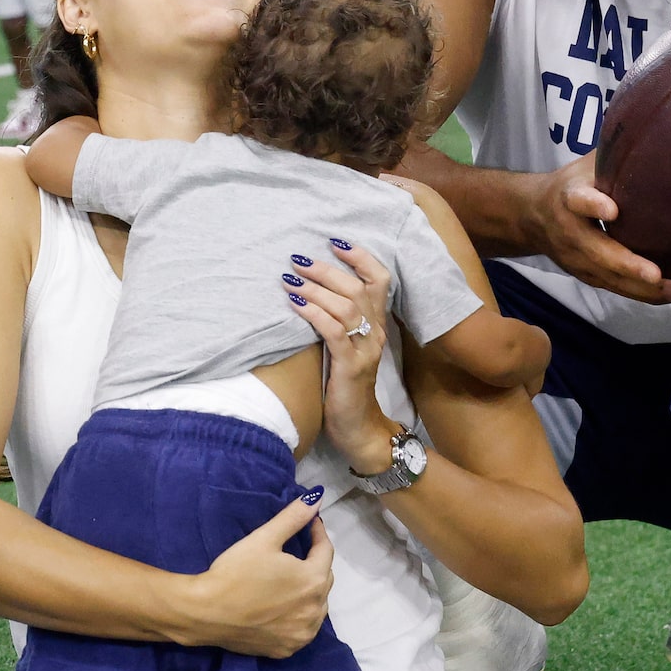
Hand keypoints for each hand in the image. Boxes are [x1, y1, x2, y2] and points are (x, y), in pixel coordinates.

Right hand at [185, 493, 333, 657]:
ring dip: (310, 592)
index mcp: (313, 580)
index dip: (318, 534)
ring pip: (317, 606)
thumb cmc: (234, 572)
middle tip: (299, 551)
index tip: (311, 524)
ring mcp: (303, 633)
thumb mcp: (264, 539)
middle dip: (315, 562)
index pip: (325, 551)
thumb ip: (293, 518)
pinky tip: (285, 608)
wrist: (205, 613)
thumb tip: (317, 497)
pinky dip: (299, 616)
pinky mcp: (288, 649)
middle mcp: (316, 610)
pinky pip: (303, 628)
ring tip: (292, 580)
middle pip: (323, 579)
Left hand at [287, 240, 392, 472]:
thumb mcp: (346, 349)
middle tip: (298, 259)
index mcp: (377, 325)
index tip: (336, 241)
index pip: (380, 280)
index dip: (361, 257)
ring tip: (290, 279)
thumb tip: (308, 292)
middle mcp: (375, 333)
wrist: (359, 428)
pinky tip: (295, 305)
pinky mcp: (350, 367)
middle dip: (326, 269)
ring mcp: (365, 350)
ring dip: (315, 289)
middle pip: (357, 287)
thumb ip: (338, 322)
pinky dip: (314, 314)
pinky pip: (334, 332)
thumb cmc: (346, 387)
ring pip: (345, 306)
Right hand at [529, 155, 670, 303]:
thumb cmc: (571, 185)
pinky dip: (644, 295)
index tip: (611, 210)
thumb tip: (661, 133)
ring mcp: (577, 260)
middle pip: (598, 253)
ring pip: (609, 279)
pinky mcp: (588, 277)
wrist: (531, 216)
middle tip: (656, 275)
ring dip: (642, 289)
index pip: (578, 200)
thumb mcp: (587, 165)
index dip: (593, 205)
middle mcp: (571, 233)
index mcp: (569, 198)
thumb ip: (615, 158)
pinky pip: (616, 289)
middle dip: (627, 266)